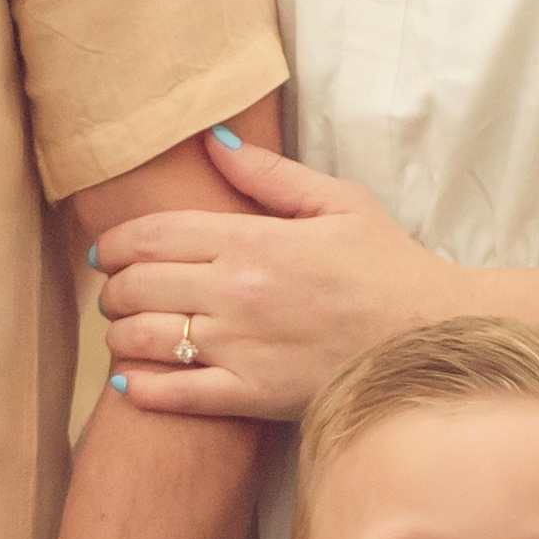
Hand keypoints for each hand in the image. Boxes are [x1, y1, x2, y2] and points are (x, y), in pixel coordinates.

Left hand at [90, 131, 449, 421]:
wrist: (432, 338)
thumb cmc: (389, 268)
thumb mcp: (339, 202)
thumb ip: (269, 173)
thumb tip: (212, 142)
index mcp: (254, 239)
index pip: (153, 236)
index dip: (116, 243)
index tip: (107, 252)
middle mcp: (237, 292)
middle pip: (137, 285)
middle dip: (114, 289)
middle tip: (115, 293)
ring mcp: (242, 347)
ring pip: (144, 339)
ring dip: (120, 334)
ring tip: (125, 331)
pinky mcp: (253, 395)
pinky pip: (176, 395)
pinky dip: (142, 388)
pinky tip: (130, 381)